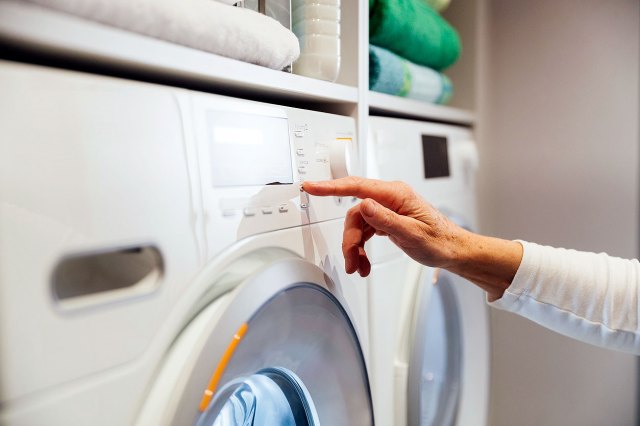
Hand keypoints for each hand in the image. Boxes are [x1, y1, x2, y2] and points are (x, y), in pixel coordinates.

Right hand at [302, 177, 522, 300]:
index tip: (311, 187)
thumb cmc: (440, 241)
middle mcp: (390, 198)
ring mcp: (388, 208)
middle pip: (355, 213)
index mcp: (396, 194)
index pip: (357, 187)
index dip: (331, 187)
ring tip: (358, 266)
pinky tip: (364, 262)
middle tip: (351, 260)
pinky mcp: (387, 218)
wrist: (453, 250)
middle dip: (350, 239)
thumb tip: (364, 206)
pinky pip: (366, 231)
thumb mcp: (412, 234)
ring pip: (358, 224)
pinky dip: (362, 247)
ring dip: (355, 247)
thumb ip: (385, 220)